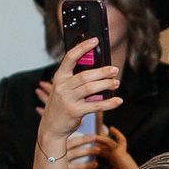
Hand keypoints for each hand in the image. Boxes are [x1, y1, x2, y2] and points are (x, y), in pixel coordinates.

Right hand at [36, 40, 122, 161]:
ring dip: (106, 85)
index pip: (70, 57)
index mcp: (59, 77)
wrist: (51, 128)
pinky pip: (96, 105)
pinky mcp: (74, 111)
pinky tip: (118, 100)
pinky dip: (109, 103)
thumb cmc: (61, 106)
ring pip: (91, 88)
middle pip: (86, 75)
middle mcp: (61, 87)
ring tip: (116, 83)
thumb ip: (76, 80)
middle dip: (103, 71)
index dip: (83, 47)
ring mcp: (67, 99)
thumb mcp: (64, 90)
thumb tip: (99, 70)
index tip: (95, 40)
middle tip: (115, 70)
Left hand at [84, 126, 137, 168]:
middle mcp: (119, 157)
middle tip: (87, 141)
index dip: (97, 151)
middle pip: (106, 147)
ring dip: (101, 139)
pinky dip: (118, 134)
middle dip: (97, 144)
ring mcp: (122, 153)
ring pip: (110, 142)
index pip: (105, 154)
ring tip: (92, 136)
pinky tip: (112, 128)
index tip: (88, 150)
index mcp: (116, 163)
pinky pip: (121, 140)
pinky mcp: (123, 152)